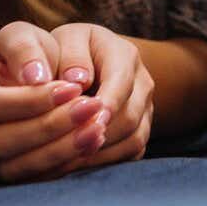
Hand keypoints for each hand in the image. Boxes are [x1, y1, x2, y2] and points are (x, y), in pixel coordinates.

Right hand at [0, 21, 152, 180]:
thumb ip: (24, 48)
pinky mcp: (5, 172)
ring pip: (15, 167)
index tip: (73, 87)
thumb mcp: (22, 35)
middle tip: (93, 108)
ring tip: (98, 128)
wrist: (32, 79)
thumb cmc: (27, 52)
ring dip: (60, 150)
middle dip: (50, 127)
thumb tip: (35, 77)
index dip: (31, 101)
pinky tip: (92, 144)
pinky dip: (62, 164)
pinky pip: (31, 180)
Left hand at [48, 21, 155, 168]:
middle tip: (69, 149)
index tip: (80, 121)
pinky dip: (108, 161)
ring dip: (103, 151)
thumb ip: (69, 55)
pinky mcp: (139, 128)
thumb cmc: (62, 50)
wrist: (75, 62)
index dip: (104, 104)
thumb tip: (77, 80)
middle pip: (130, 115)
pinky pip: (132, 152)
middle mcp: (141, 81)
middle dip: (101, 134)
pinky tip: (80, 164)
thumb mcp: (63, 40)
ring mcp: (143, 107)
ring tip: (70, 161)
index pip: (120, 82)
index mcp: (123, 54)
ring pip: (134, 137)